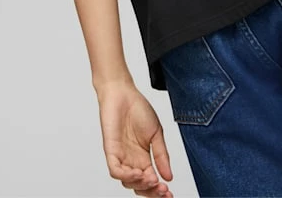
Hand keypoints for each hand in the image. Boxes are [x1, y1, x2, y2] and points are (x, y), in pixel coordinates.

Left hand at [97, 82, 173, 196]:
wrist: (123, 93)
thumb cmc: (138, 109)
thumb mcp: (157, 134)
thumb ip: (162, 155)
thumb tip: (170, 176)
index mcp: (143, 157)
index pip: (151, 181)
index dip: (159, 190)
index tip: (170, 193)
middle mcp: (131, 161)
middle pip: (139, 186)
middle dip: (151, 192)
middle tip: (163, 190)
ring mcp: (120, 157)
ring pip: (127, 182)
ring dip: (140, 184)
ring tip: (152, 179)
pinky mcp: (110, 150)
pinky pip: (115, 170)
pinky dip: (126, 175)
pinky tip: (138, 172)